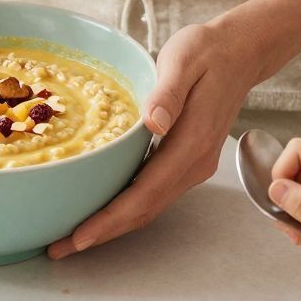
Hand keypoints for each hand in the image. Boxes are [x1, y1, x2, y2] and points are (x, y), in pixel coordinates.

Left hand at [48, 16, 255, 257]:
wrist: (241, 51)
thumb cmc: (208, 51)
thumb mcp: (184, 60)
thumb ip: (167, 93)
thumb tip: (153, 123)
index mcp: (190, 143)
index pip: (145, 192)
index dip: (110, 218)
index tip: (79, 236)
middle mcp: (195, 162)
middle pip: (145, 210)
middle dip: (102, 233)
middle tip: (59, 248)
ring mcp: (195, 164)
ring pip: (150, 206)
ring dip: (113, 225)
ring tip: (73, 236)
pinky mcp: (190, 160)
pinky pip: (155, 193)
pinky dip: (127, 208)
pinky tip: (103, 208)